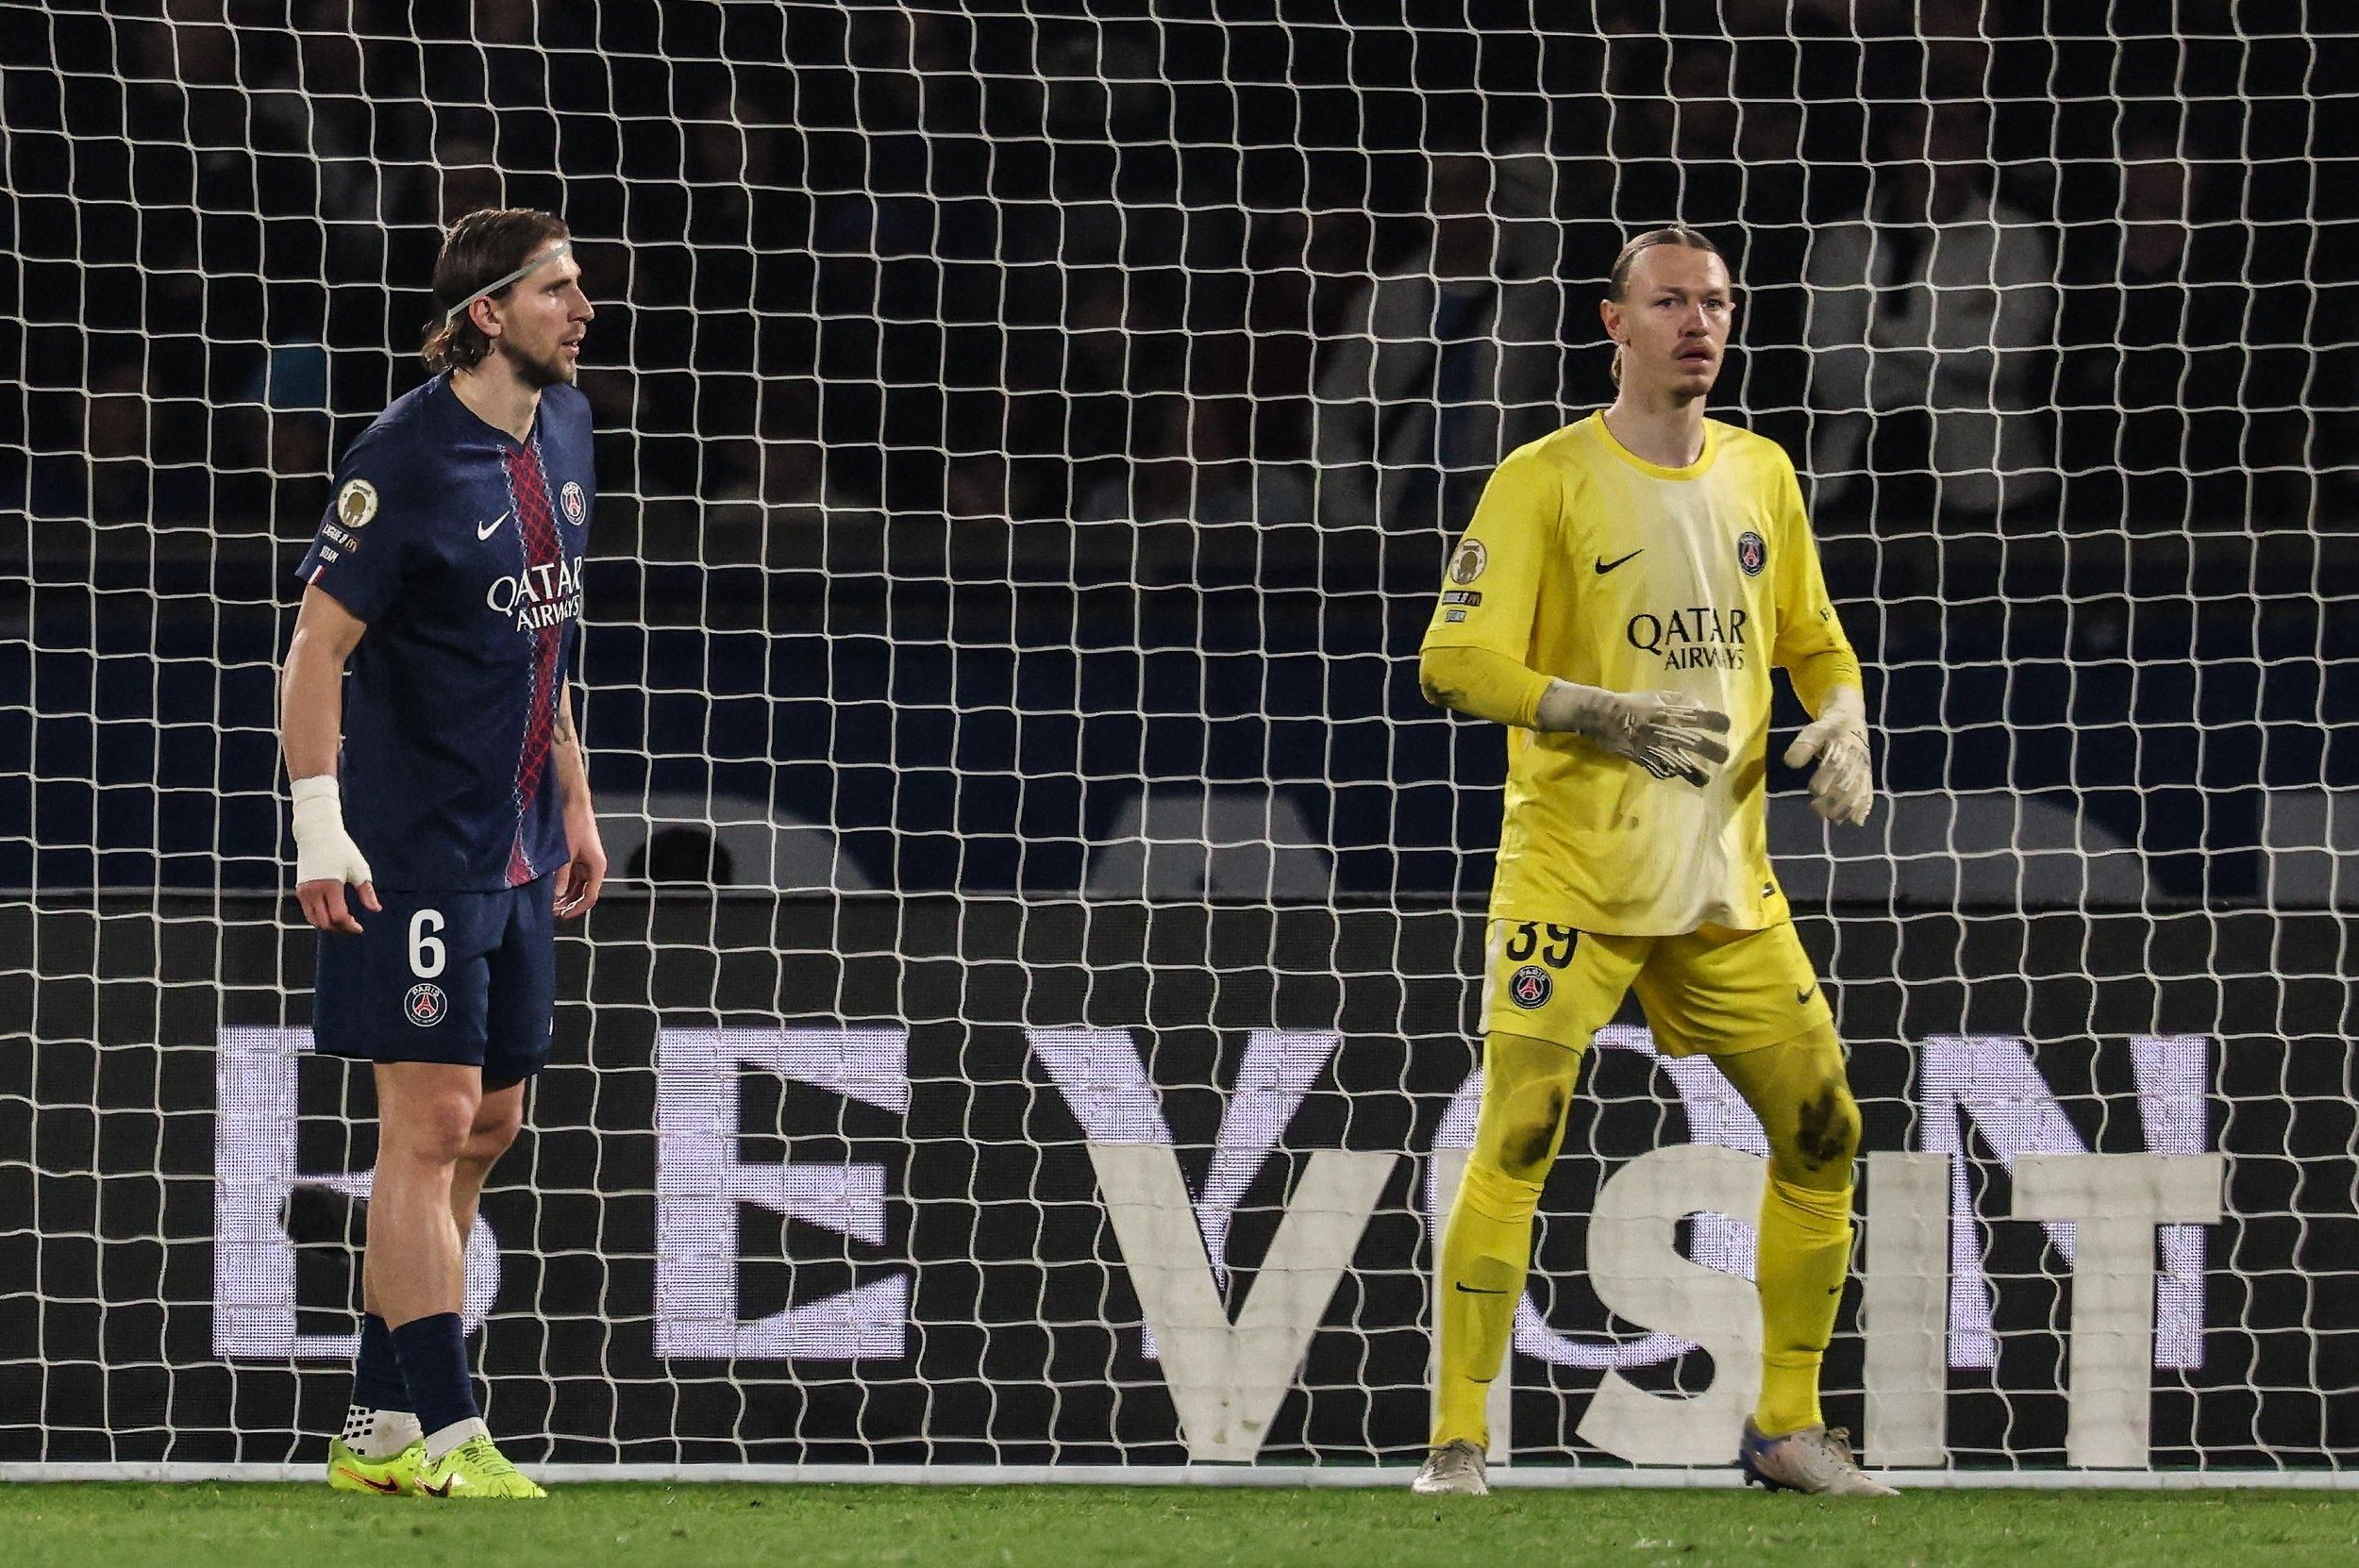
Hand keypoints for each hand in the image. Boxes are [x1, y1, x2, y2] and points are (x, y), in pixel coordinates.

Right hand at [290, 775, 377, 932]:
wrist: (317, 834)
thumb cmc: (341, 849)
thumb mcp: (359, 869)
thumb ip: (366, 892)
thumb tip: (376, 909)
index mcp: (330, 885)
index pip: (338, 916)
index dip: (350, 926)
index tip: (360, 928)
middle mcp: (313, 891)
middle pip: (325, 923)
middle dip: (339, 929)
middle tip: (353, 927)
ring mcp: (304, 891)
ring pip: (314, 920)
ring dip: (328, 925)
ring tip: (344, 922)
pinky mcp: (299, 889)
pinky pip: (308, 912)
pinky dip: (319, 918)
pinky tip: (332, 914)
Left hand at [554, 810, 606, 919]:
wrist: (573, 803)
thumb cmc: (573, 826)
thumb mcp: (565, 853)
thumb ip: (561, 876)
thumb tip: (556, 897)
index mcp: (597, 868)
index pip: (590, 897)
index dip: (576, 909)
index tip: (561, 916)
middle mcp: (593, 868)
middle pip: (583, 893)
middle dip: (569, 904)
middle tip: (551, 912)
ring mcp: (585, 863)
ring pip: (576, 886)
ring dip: (564, 895)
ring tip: (549, 902)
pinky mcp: (577, 857)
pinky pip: (571, 876)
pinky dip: (562, 884)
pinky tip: (550, 889)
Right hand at [1541, 682, 1732, 784]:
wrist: (1603, 717)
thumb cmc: (1632, 703)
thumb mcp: (1657, 695)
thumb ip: (1680, 700)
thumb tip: (1701, 707)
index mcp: (1670, 713)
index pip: (1701, 717)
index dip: (1718, 722)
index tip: (1726, 727)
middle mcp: (1666, 732)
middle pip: (1696, 743)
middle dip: (1714, 751)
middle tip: (1724, 757)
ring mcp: (1655, 748)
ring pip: (1681, 764)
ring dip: (1696, 773)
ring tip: (1705, 779)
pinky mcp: (1643, 760)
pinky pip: (1661, 771)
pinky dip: (1669, 773)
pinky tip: (1674, 773)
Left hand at [1783, 687, 1873, 824]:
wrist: (1852, 721)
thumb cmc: (1829, 728)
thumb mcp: (1814, 730)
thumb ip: (1803, 745)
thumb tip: (1790, 762)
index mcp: (1842, 748)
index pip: (1834, 767)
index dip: (1824, 781)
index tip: (1814, 790)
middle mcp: (1855, 761)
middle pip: (1845, 785)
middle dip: (1833, 800)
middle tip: (1816, 809)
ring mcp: (1862, 771)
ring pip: (1858, 792)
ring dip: (1847, 808)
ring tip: (1833, 819)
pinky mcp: (1866, 777)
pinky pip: (1868, 793)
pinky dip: (1864, 808)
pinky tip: (1856, 821)